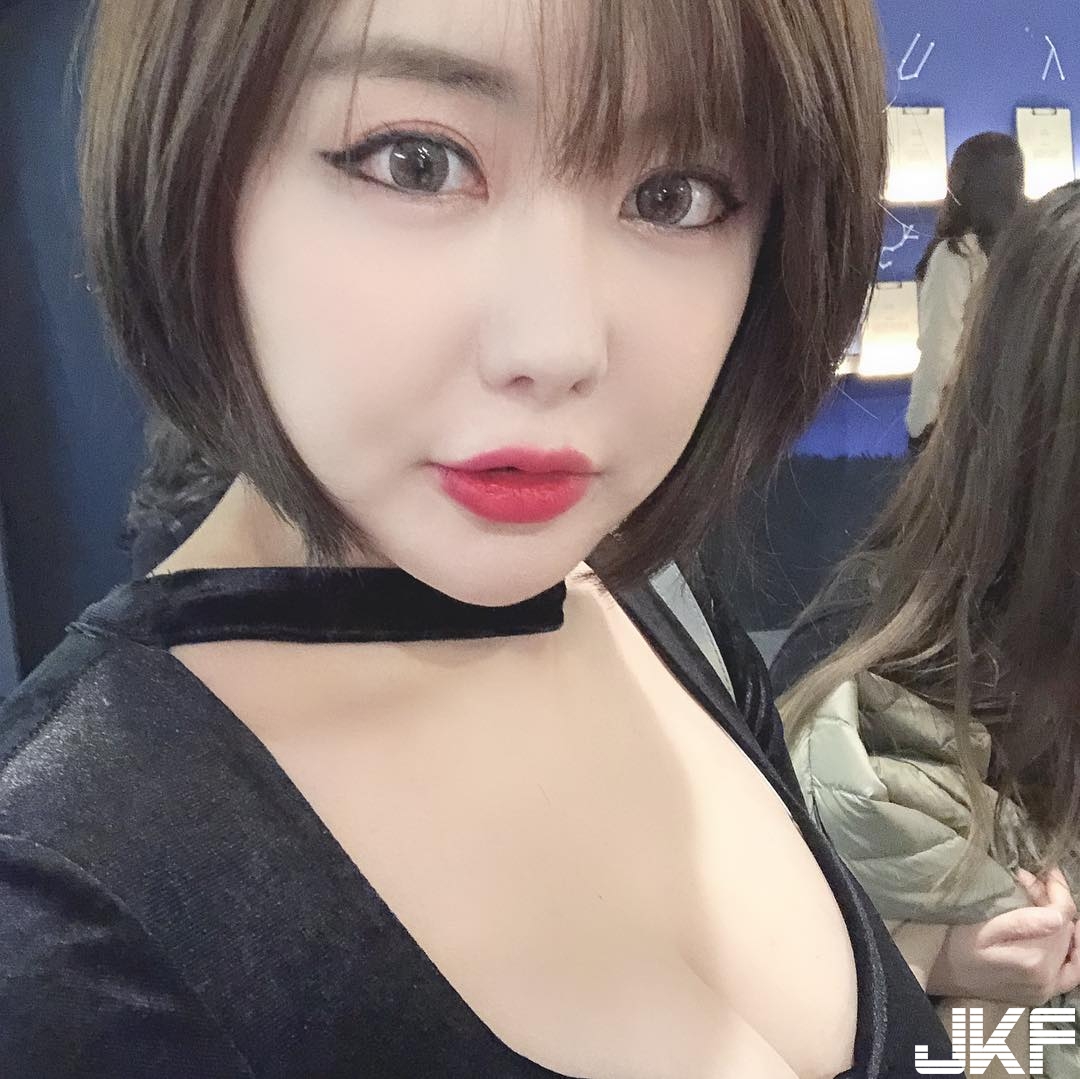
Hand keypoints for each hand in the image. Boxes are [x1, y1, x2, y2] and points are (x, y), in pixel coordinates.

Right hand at [928, 869, 1079, 1005]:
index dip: (1059, 891)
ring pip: (1072, 952)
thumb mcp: (981, 928)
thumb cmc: (954, 946)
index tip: (1049, 871)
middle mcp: (1046, 981)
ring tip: (1046, 902)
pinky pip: (1069, 973)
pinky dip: (1069, 950)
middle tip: (1034, 881)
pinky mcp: (1041, 995)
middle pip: (1067, 933)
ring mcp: (1045, 991)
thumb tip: (1060, 915)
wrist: (939, 975)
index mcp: (1033, 961)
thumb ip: (1021, 923)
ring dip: (1062, 924)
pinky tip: (1058, 932)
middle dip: (1056, 903)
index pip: (1062, 919)